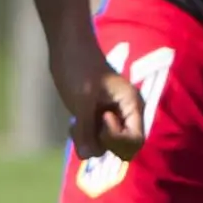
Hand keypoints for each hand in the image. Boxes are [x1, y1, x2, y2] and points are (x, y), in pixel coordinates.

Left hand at [54, 42, 144, 161]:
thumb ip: (87, 128)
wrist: (67, 47)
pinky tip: (74, 124)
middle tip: (85, 123)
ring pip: (104, 147)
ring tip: (76, 123)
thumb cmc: (79, 65)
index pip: (135, 140)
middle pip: (121, 149)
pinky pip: (93, 140)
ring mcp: (111, 118)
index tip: (102, 120)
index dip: (117, 140)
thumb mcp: (82, 98)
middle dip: (100, 142)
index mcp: (131, 105)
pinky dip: (82, 137)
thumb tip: (87, 156)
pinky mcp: (96, 119)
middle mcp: (125, 115)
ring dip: (88, 140)